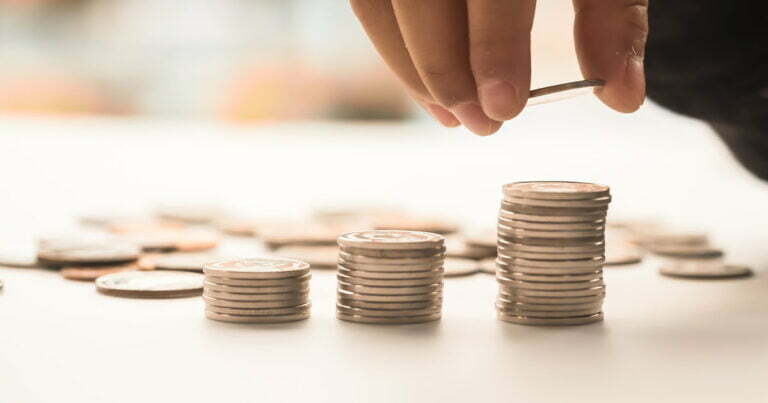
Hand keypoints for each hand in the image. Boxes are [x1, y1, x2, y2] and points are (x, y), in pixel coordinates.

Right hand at [350, 0, 647, 134]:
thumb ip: (613, 16)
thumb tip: (622, 97)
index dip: (493, 45)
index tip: (505, 106)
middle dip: (444, 70)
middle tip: (481, 123)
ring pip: (380, 2)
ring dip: (411, 69)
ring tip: (452, 114)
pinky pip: (369, 1)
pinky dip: (393, 48)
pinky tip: (427, 85)